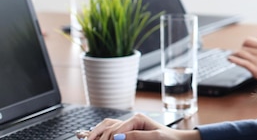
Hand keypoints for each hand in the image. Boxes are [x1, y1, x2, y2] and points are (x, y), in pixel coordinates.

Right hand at [85, 113, 199, 139]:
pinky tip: (95, 136)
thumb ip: (137, 136)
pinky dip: (102, 131)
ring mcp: (129, 124)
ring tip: (87, 139)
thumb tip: (118, 137)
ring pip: (107, 125)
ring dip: (96, 132)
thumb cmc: (168, 138)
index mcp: (137, 119)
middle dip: (99, 137)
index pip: (116, 130)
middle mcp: (131, 119)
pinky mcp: (128, 129)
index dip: (108, 139)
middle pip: (109, 127)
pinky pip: (111, 127)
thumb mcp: (155, 137)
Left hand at [228, 33, 256, 82]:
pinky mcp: (255, 69)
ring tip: (232, 56)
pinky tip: (230, 59)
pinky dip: (234, 60)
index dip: (244, 44)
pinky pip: (242, 62)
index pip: (248, 40)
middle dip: (240, 50)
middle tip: (238, 54)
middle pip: (243, 47)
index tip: (243, 47)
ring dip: (235, 54)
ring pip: (241, 53)